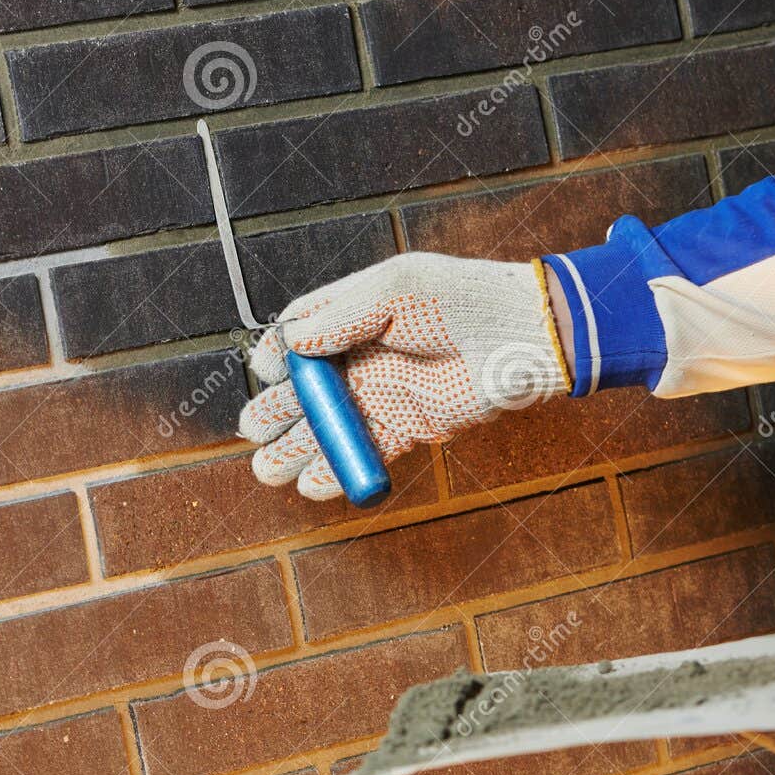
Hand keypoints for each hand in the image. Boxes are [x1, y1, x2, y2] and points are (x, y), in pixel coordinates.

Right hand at [237, 253, 568, 499]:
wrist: (520, 338)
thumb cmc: (461, 299)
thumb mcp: (396, 289)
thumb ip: (341, 315)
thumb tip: (293, 344)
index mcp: (352, 316)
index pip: (298, 337)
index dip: (277, 357)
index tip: (271, 371)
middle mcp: (361, 357)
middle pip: (303, 390)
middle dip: (273, 412)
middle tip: (254, 430)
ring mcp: (382, 396)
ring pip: (327, 428)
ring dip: (295, 450)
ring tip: (268, 470)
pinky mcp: (407, 428)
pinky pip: (364, 454)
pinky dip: (337, 472)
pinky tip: (312, 485)